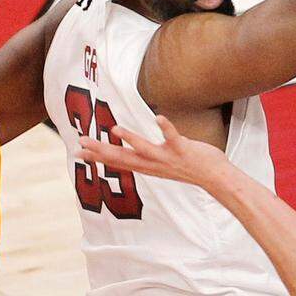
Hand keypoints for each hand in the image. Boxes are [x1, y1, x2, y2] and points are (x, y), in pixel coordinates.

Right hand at [77, 115, 230, 189]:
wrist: (216, 178)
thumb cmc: (189, 166)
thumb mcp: (160, 164)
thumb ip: (144, 156)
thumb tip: (130, 148)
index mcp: (147, 166)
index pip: (118, 161)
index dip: (97, 156)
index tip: (79, 151)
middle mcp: (153, 164)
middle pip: (123, 157)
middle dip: (102, 150)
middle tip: (83, 142)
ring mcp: (168, 158)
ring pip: (145, 150)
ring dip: (130, 139)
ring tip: (115, 129)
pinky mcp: (183, 150)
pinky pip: (173, 138)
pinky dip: (166, 128)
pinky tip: (158, 118)